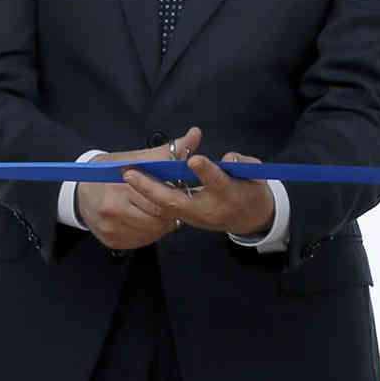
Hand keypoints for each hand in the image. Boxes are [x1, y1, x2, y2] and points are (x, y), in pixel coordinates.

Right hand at [74, 127, 201, 250]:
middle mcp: (113, 208)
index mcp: (121, 185)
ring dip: (160, 223)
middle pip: (158, 218)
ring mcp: (110, 226)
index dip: (171, 196)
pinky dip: (148, 232)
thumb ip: (169, 151)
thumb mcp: (136, 157)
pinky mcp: (111, 240)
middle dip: (167, 211)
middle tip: (166, 203)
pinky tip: (144, 221)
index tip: (173, 192)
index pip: (160, 199)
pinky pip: (142, 241)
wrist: (80, 190)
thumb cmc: (110, 172)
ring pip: (152, 232)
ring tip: (155, 211)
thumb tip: (195, 135)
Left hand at [123, 149, 274, 237]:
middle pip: (178, 201)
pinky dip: (148, 198)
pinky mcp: (186, 220)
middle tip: (130, 173)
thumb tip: (228, 160)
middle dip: (152, 188)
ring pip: (165, 208)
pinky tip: (132, 183)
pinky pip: (163, 211)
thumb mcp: (254, 174)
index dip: (206, 171)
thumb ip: (243, 164)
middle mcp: (210, 209)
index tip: (194, 160)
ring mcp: (195, 217)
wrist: (249, 217)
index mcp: (231, 194)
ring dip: (144, 192)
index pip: (218, 182)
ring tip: (124, 174)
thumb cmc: (250, 189)